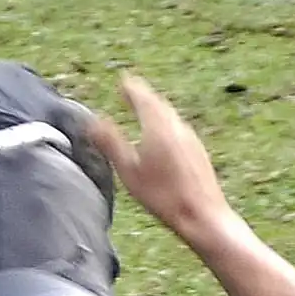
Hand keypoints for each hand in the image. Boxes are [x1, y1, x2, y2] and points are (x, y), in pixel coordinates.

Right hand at [85, 74, 232, 244]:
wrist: (202, 215)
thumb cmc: (162, 196)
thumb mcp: (128, 170)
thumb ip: (110, 142)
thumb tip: (92, 121)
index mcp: (158, 128)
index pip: (144, 99)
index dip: (131, 88)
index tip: (122, 80)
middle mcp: (177, 128)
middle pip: (159, 104)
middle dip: (144, 96)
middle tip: (131, 90)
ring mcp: (191, 139)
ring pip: (170, 116)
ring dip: (155, 109)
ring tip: (144, 109)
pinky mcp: (198, 152)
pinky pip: (178, 128)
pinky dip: (165, 122)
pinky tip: (162, 135)